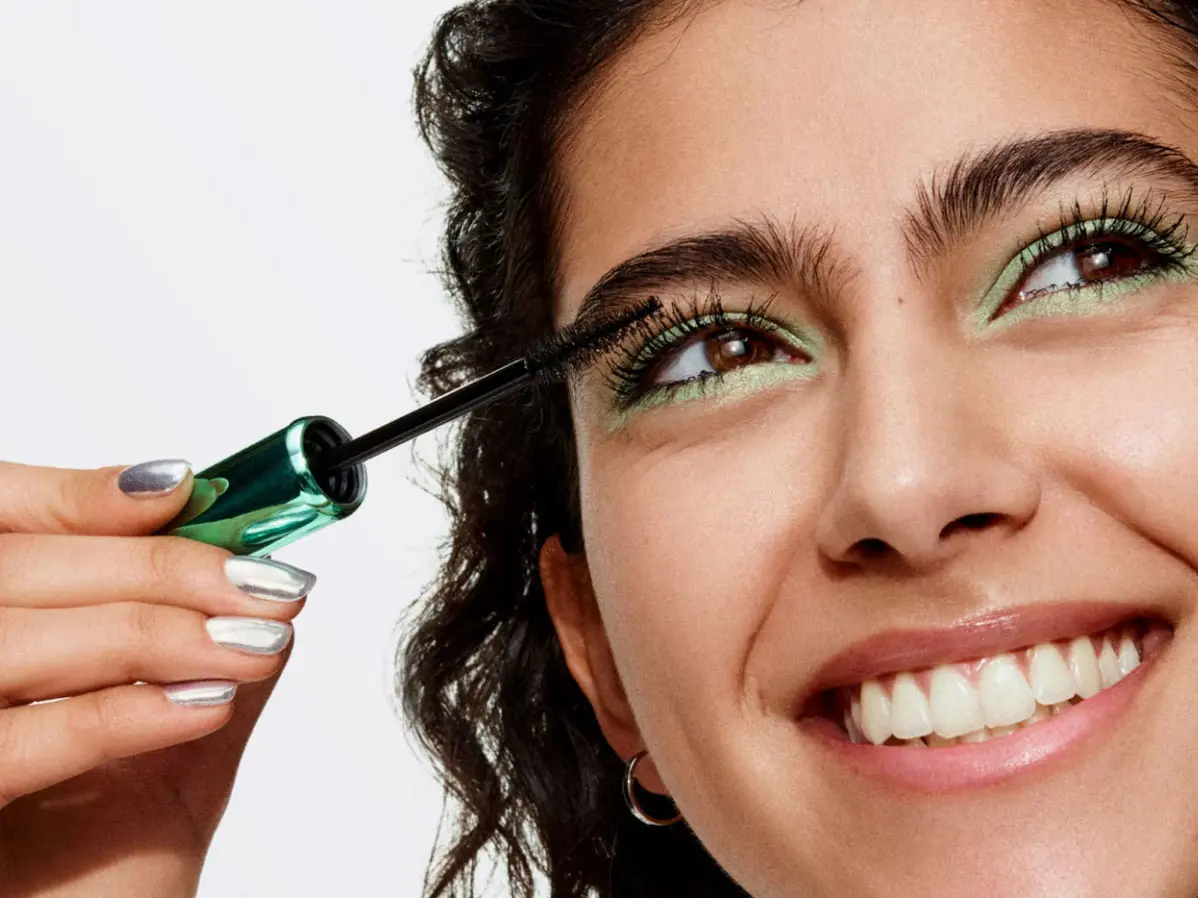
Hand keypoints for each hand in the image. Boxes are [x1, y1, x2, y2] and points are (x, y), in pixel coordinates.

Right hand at [0, 460, 314, 896]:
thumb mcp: (170, 743)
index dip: (83, 497)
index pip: (0, 519)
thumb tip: (261, 581)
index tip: (184, 492)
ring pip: (11, 639)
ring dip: (151, 631)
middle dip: (158, 566)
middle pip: (15, 566)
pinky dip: (120, 712)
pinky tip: (205, 705)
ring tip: (252, 642)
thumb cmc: (104, 865)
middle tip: (267, 581)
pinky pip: (12, 740)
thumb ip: (197, 655)